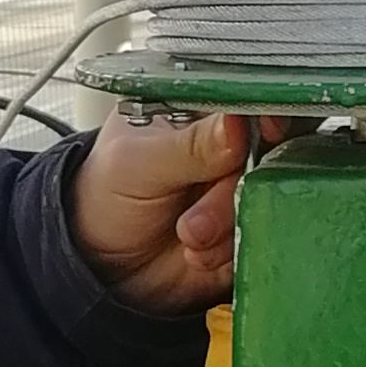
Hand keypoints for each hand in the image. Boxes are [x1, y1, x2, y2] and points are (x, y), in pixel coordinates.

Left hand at [67, 108, 263, 314]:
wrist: (98, 262)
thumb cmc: (104, 196)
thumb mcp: (136, 162)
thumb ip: (189, 145)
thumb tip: (237, 124)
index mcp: (201, 116)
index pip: (251, 105)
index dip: (267, 119)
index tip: (268, 134)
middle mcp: (228, 152)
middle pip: (267, 159)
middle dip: (230, 195)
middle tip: (192, 223)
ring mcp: (238, 192)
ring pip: (266, 203)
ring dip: (228, 228)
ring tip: (187, 238)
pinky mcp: (244, 232)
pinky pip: (264, 238)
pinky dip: (235, 252)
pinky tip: (199, 256)